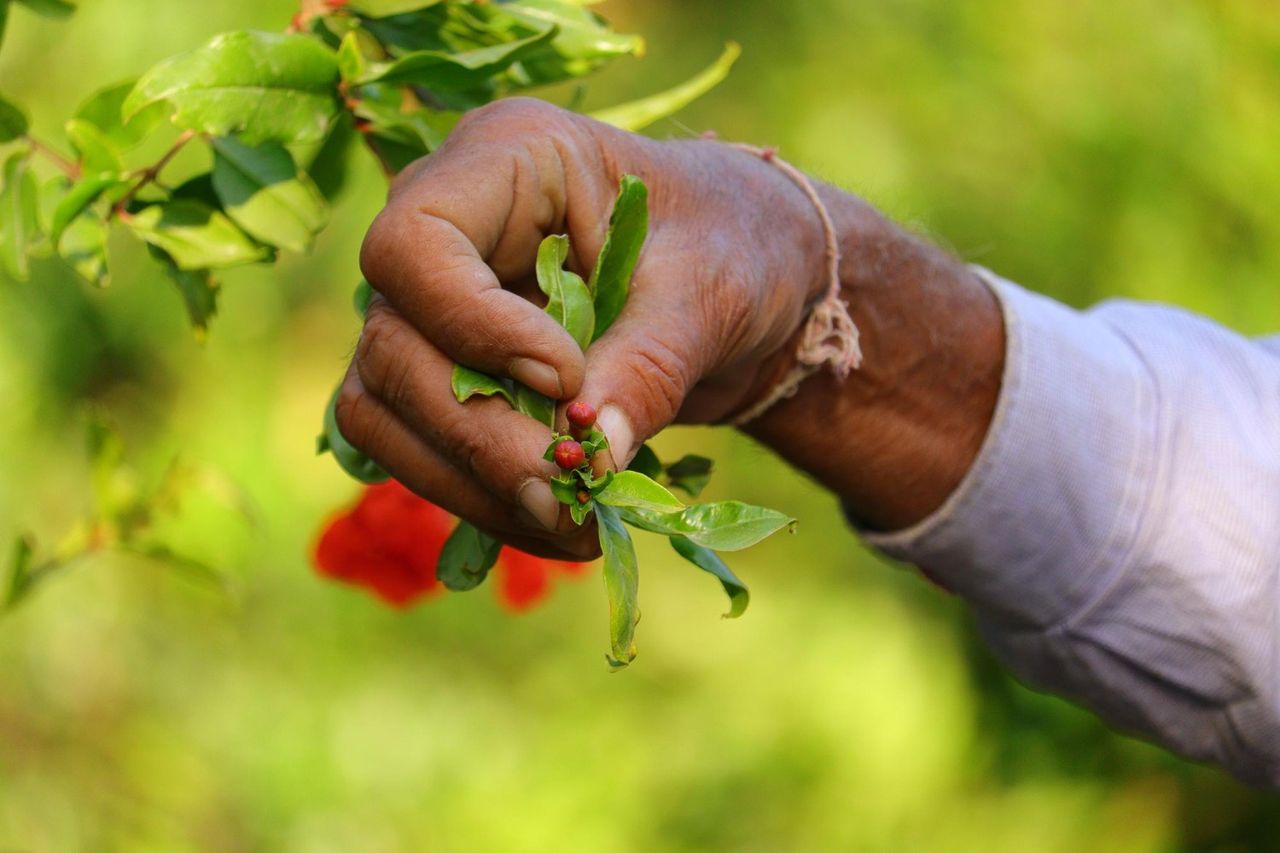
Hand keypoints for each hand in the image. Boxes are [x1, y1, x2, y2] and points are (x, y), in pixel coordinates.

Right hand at [337, 98, 835, 557]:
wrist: (753, 278)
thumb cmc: (738, 245)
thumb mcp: (711, 294)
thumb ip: (649, 367)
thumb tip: (589, 459)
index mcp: (508, 158)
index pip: (414, 242)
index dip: (472, 325)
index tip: (566, 378)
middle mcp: (450, 228)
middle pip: (391, 344)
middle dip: (475, 435)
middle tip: (567, 496)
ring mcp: (438, 305)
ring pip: (385, 408)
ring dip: (470, 483)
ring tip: (571, 524)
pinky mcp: (452, 373)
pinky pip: (425, 449)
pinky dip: (486, 500)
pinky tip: (561, 526)